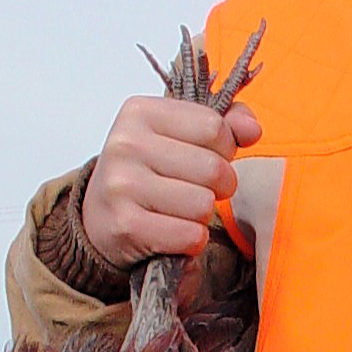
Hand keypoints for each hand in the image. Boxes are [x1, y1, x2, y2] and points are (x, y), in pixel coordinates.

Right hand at [82, 96, 261, 265]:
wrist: (99, 216)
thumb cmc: (148, 170)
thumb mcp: (179, 133)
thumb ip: (224, 122)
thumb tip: (252, 130)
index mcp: (140, 112)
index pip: (214, 126)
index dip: (224, 148)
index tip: (207, 156)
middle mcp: (125, 144)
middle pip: (213, 168)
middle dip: (220, 185)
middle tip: (199, 189)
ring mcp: (122, 186)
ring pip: (204, 204)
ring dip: (202, 214)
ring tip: (181, 210)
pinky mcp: (126, 226)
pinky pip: (190, 235)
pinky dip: (191, 239)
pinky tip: (173, 231)